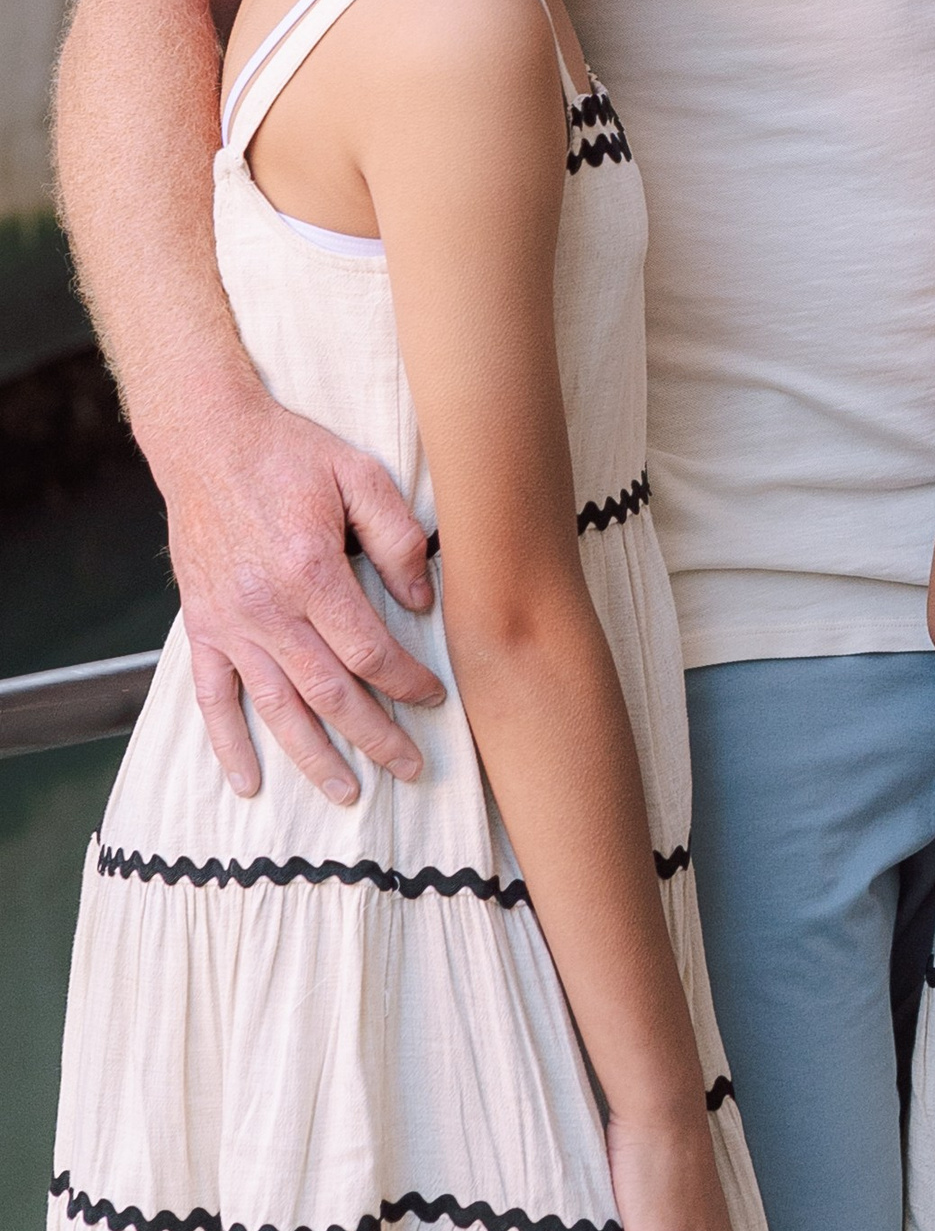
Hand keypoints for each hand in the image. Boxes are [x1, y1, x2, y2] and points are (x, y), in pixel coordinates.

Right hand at [156, 386, 443, 806]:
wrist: (208, 438)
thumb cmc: (290, 452)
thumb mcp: (360, 475)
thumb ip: (398, 538)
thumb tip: (424, 602)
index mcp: (311, 571)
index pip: (370, 651)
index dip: (408, 682)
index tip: (436, 697)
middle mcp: (267, 608)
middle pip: (330, 694)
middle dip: (375, 737)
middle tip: (411, 768)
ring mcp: (230, 623)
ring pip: (277, 708)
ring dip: (313, 756)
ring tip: (347, 792)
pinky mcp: (201, 626)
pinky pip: (211, 698)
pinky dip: (228, 744)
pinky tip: (248, 782)